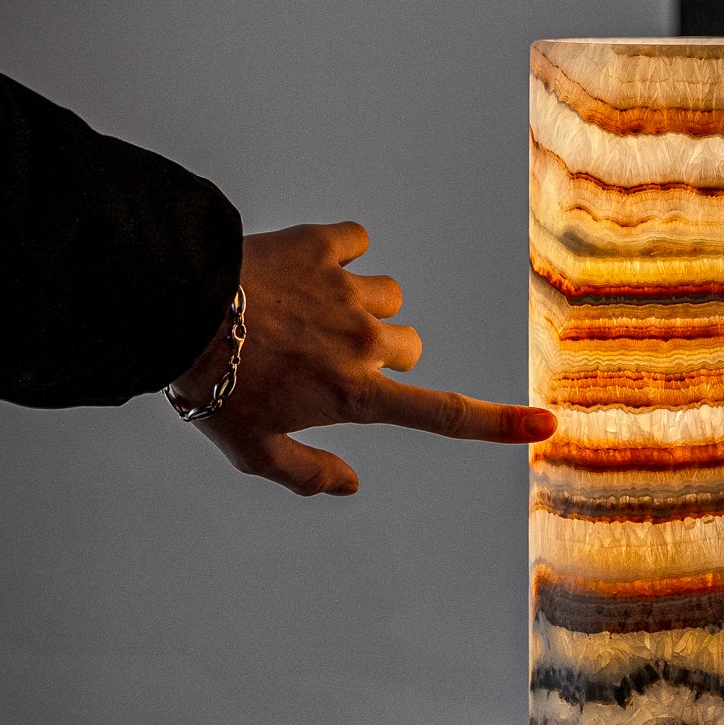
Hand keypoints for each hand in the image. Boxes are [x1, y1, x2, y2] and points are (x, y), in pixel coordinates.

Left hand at [168, 222, 553, 496]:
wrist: (176, 309)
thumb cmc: (212, 386)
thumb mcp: (251, 450)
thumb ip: (307, 473)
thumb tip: (352, 484)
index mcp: (355, 396)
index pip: (442, 415)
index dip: (498, 423)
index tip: (547, 424)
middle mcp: (366, 342)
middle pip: (410, 345)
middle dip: (383, 352)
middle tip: (325, 355)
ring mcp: (348, 291)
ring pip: (387, 294)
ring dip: (361, 302)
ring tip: (306, 309)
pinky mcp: (324, 245)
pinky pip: (356, 241)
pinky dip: (339, 251)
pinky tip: (302, 265)